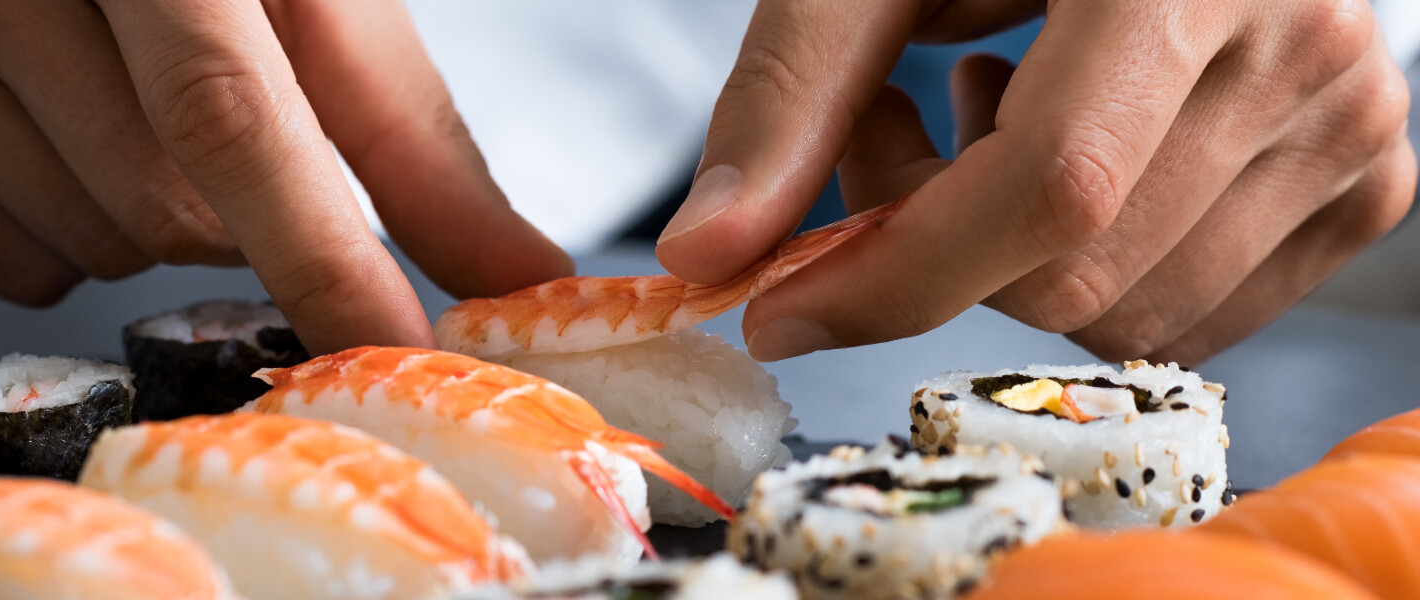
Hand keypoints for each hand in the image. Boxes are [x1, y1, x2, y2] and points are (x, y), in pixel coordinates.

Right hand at [0, 0, 571, 353]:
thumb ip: (402, 129)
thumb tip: (508, 265)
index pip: (222, 109)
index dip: (316, 249)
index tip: (389, 348)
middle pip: (165, 213)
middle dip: (226, 205)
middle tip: (192, 102)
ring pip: (91, 251)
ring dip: (139, 213)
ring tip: (101, 95)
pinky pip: (6, 271)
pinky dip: (52, 231)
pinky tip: (28, 124)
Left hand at [656, 0, 1414, 364]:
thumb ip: (791, 92)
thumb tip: (704, 257)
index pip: (1050, 187)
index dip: (895, 275)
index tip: (779, 309)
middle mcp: (1304, 45)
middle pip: (1074, 272)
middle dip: (937, 244)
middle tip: (900, 126)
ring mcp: (1354, 120)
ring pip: (1128, 312)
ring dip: (1010, 258)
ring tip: (993, 114)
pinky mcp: (1367, 179)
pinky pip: (1194, 313)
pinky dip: (1096, 270)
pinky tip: (1077, 148)